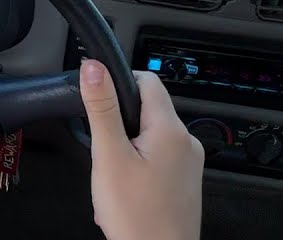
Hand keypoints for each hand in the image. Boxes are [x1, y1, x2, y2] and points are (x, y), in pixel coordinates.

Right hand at [80, 59, 203, 239]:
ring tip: (113, 178)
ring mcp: (188, 164)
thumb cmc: (136, 216)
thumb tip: (94, 67)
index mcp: (170, 129)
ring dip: (126, 150)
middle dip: (119, 125)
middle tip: (104, 152)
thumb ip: (102, 108)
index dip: (120, 83)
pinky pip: (156, 160)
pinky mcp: (184, 182)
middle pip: (147, 110)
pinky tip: (124, 192)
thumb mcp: (109, 156)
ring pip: (149, 137)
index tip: (101, 102)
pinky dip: (137, 168)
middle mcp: (186, 142)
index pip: (147, 80)